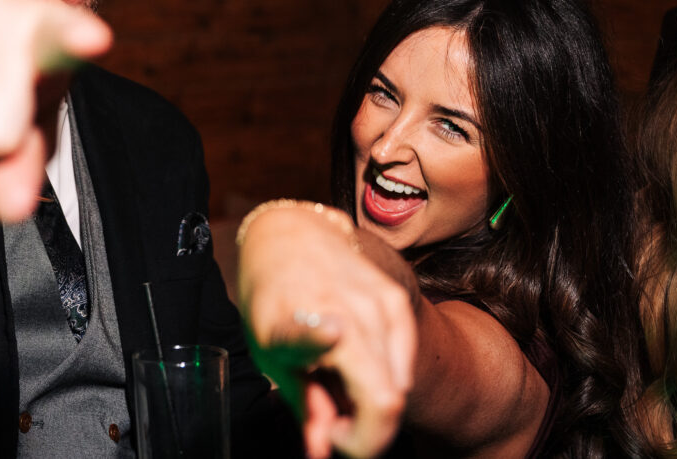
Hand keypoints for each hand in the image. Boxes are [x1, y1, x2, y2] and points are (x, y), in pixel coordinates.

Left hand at [238, 208, 416, 458]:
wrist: (290, 239)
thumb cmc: (273, 302)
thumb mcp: (272, 356)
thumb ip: (304, 406)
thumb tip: (323, 452)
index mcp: (293, 324)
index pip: (306, 342)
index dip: (329, 385)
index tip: (332, 426)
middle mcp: (340, 311)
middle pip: (384, 402)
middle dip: (364, 435)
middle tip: (334, 428)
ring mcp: (375, 304)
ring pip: (397, 387)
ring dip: (374, 407)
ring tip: (342, 393)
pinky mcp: (396, 299)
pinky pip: (404, 363)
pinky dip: (390, 381)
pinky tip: (364, 374)